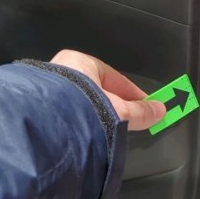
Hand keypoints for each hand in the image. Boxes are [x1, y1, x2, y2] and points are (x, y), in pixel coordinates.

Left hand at [50, 50, 165, 130]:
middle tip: (127, 122)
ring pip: (81, 104)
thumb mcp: (119, 110)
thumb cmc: (82, 106)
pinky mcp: (40, 110)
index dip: (132, 94)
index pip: (113, 77)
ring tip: (108, 133)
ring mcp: (48, 91)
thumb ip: (140, 112)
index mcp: (80, 61)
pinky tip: (87, 137)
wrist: (45, 125)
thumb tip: (159, 111)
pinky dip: (79, 124)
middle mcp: (61, 71)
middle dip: (113, 107)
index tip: (145, 106)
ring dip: (95, 116)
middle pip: (96, 91)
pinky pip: (66, 115)